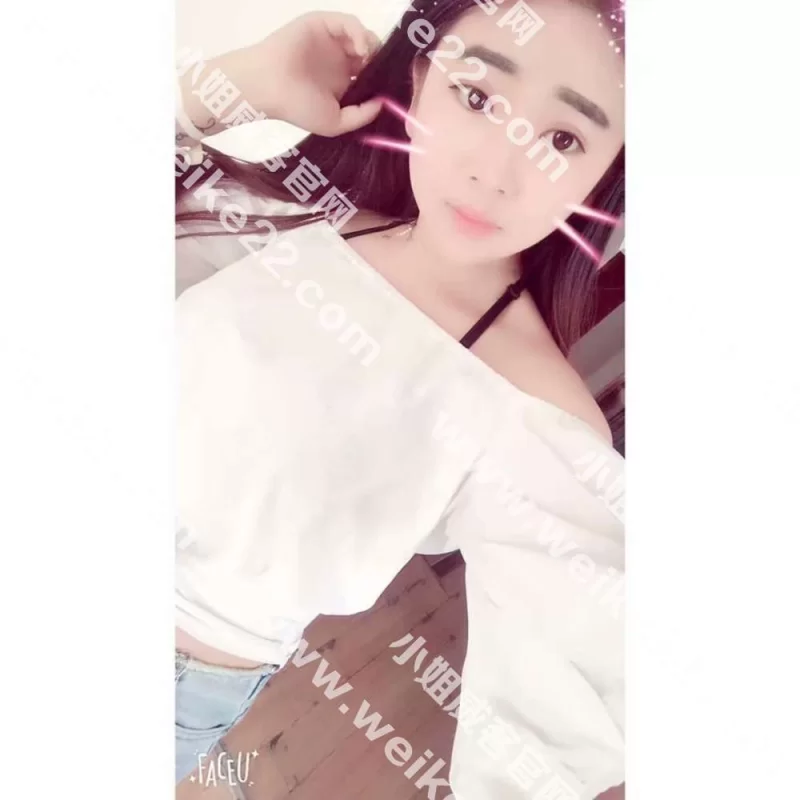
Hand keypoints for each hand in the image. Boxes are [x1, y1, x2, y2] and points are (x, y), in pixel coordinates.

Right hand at [217, 11, 383, 136]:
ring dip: (372, 47)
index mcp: (342, 82)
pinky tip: (361, 49)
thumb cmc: (297, 107)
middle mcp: (339, 60)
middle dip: (381, 61)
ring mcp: (331, 41)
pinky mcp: (323, 23)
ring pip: (362, 36)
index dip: (383, 79)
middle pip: (371, 53)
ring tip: (369, 62)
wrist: (268, 86)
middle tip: (384, 72)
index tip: (391, 87)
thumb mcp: (335, 122)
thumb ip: (361, 115)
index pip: (371, 75)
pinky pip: (348, 23)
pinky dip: (359, 33)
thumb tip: (383, 103)